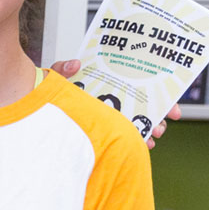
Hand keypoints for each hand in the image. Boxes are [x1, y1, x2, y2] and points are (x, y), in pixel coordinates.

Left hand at [51, 57, 178, 145]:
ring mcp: (109, 116)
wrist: (35, 101)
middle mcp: (114, 99)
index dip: (163, 97)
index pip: (143, 87)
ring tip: (151, 140)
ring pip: (137, 124)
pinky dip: (133, 141)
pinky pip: (122, 136)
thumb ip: (63, 69)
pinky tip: (139, 146)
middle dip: (159, 119)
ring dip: (148, 132)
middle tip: (161, 128)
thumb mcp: (57, 76)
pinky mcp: (101, 129)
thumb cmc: (48, 87)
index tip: (173, 109)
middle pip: (146, 107)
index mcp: (110, 83)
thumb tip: (75, 63)